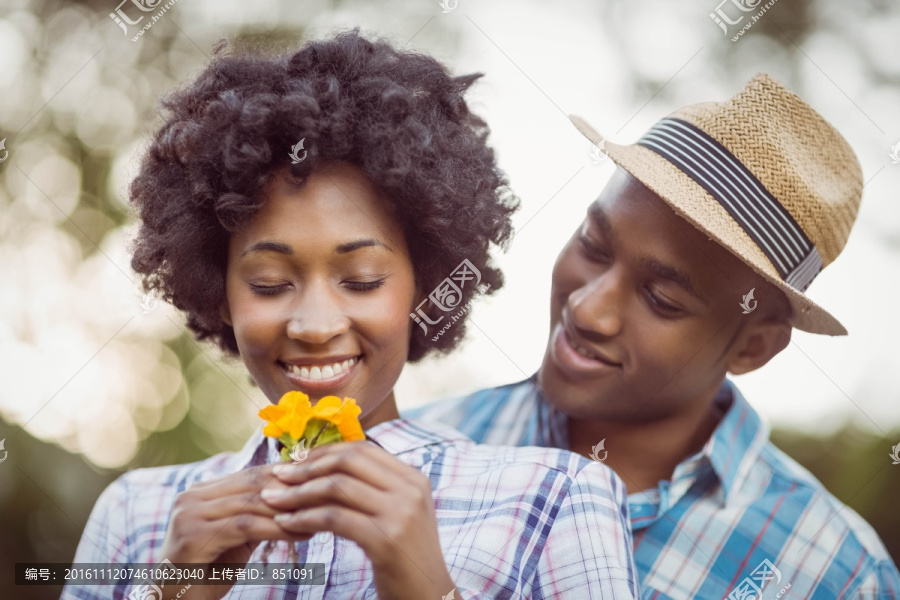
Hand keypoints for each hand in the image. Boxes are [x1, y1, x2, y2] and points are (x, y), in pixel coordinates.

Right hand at [154, 463, 311, 599]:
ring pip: (252, 503)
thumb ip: (256, 516)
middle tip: (329, 494)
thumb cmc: (206, 573)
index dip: (289, 475)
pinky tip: (301, 534)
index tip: (323, 479)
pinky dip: (277, 529)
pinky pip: (245, 526)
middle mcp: (191, 496)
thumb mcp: (234, 538)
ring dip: (290, 509)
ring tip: (321, 514)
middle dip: (294, 489)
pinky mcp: (192, 535)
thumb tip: (298, 499)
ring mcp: (188, 514)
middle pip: (254, 483)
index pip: (253, 474)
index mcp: (201, 491)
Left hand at [261, 441, 456, 599]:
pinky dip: (304, 518)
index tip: (297, 460)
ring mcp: (400, 513)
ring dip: (299, 493)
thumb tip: (328, 468)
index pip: (363, 449)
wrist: (429, 597)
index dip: (326, 452)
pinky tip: (286, 524)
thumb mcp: (398, 515)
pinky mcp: (385, 539)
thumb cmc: (405, 558)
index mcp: (413, 478)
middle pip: (349, 462)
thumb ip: (375, 490)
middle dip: (308, 467)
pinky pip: (334, 519)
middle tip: (279, 476)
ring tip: (274, 500)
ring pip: (337, 488)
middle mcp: (410, 490)